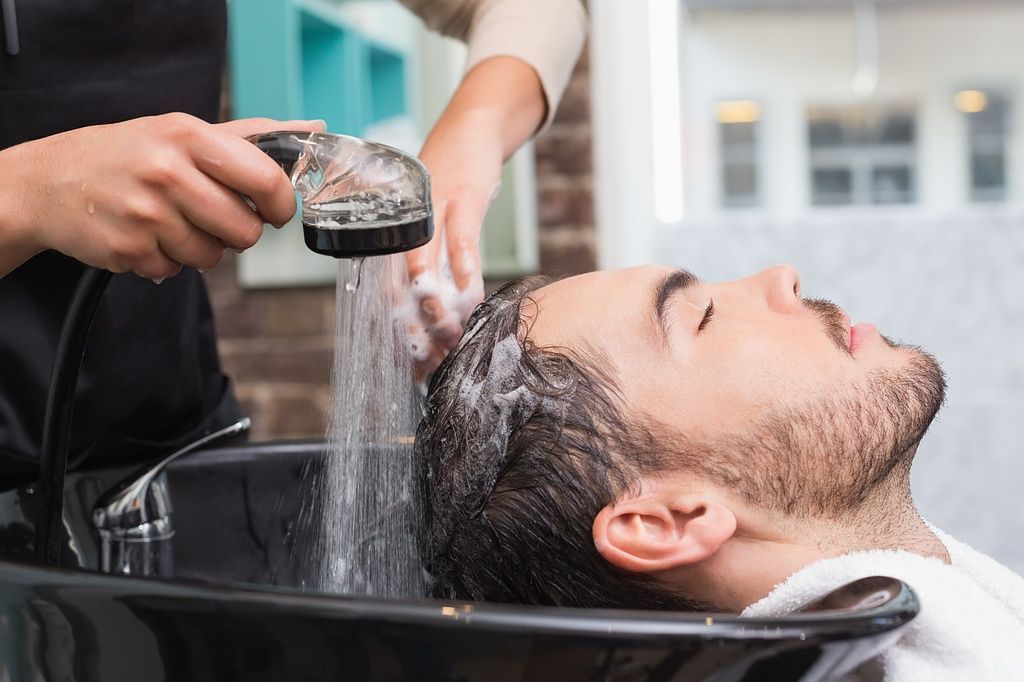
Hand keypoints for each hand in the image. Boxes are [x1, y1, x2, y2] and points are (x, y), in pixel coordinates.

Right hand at [0, 114, 324, 279]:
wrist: (49, 181)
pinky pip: (175, 271)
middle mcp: (166, 171)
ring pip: (212, 258)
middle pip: (245, 232)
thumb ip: (252, 136)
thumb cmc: (129, 155)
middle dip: (237, 233)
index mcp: (188, 136)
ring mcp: (145, 213)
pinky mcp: (128, 249)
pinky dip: (166, 261)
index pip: (266, 181)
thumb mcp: (185, 132)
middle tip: (212, 217)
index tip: (273, 211)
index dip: (280, 206)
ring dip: (199, 248)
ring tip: (171, 222)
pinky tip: (146, 236)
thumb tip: (311, 129)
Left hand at [403, 109, 500, 378]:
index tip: (414, 366)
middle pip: (397, 283)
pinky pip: (460, 237)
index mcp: (392, 232)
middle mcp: (403, 221)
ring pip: (423, 262)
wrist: (471, 127)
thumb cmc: (452, 180)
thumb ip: (434, 262)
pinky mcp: (461, 194)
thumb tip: (441, 315)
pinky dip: (463, 267)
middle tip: (429, 359)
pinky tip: (470, 294)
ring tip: (447, 334)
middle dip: (412, 327)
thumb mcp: (433, 221)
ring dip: (435, 303)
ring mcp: (430, 207)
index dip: (400, 332)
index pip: (387, 291)